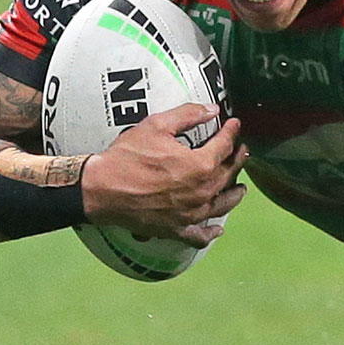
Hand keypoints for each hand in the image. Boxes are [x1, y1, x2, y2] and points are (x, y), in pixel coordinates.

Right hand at [81, 103, 247, 245]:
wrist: (101, 189)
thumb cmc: (127, 157)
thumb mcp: (157, 126)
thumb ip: (188, 115)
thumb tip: (211, 110)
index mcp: (200, 165)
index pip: (225, 146)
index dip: (232, 133)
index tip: (234, 125)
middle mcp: (202, 192)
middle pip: (228, 174)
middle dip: (237, 160)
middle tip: (241, 151)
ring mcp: (191, 213)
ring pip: (222, 205)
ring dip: (233, 194)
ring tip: (240, 187)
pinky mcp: (176, 229)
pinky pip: (200, 235)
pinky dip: (211, 232)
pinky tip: (217, 229)